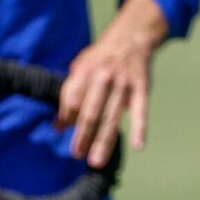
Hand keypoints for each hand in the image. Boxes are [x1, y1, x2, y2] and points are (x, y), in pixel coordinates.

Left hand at [56, 0, 166, 167]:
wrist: (131, 38)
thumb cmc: (99, 59)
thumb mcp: (79, 69)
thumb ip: (69, 95)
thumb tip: (57, 126)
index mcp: (84, 72)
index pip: (71, 100)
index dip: (66, 117)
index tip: (62, 133)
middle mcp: (103, 78)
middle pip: (91, 112)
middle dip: (82, 135)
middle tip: (76, 154)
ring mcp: (124, 84)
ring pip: (112, 116)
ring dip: (104, 141)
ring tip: (96, 161)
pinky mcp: (141, 88)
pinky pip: (141, 111)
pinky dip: (140, 128)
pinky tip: (138, 145)